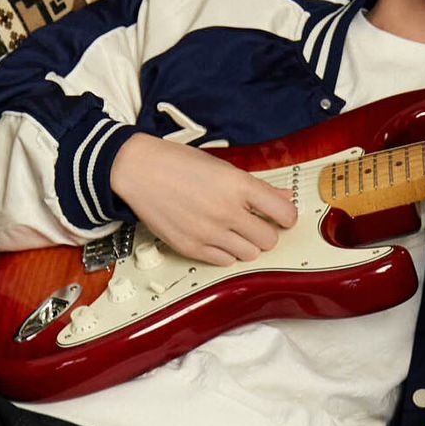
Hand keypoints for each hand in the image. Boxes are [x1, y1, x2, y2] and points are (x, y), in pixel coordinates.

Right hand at [110, 133, 295, 265]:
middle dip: (265, 232)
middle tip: (255, 223)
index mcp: (237, 185)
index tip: (282, 216)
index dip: (287, 216)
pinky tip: (216, 237)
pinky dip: (225, 252)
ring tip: (233, 230)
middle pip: (269, 240)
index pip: (284, 213)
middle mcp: (226, 211)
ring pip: (250, 254)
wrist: (137, 170)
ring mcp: (208, 233)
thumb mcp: (222, 166)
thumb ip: (257, 187)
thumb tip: (284, 198)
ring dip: (246, 244)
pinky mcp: (191, 247)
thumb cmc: (177, 164)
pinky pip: (224, 262)